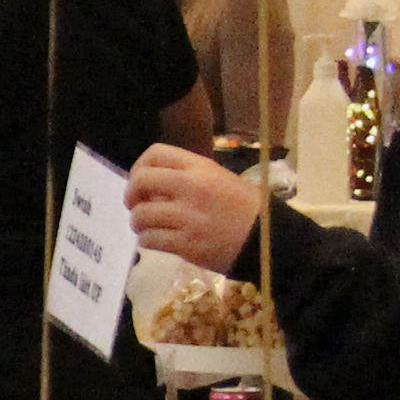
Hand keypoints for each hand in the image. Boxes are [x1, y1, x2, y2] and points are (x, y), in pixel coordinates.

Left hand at [125, 145, 266, 271]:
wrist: (268, 240)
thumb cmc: (245, 208)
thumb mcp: (220, 179)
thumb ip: (186, 177)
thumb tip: (151, 187)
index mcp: (201, 168)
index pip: (155, 154)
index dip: (139, 167)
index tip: (140, 182)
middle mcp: (192, 188)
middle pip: (141, 181)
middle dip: (131, 195)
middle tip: (135, 205)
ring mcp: (189, 218)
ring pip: (141, 215)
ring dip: (138, 222)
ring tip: (147, 226)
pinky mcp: (188, 245)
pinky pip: (150, 239)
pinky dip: (147, 240)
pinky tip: (156, 239)